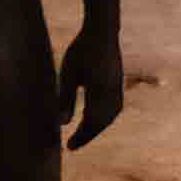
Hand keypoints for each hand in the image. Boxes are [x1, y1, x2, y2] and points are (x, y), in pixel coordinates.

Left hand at [56, 17, 125, 152]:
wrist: (103, 32)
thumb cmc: (82, 50)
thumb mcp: (68, 74)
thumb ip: (66, 98)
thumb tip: (63, 124)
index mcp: (100, 92)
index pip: (91, 122)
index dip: (81, 137)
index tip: (69, 148)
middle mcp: (112, 93)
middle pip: (101, 123)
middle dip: (87, 135)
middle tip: (73, 145)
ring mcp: (118, 89)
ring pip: (109, 117)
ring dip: (96, 128)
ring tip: (83, 134)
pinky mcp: (118, 84)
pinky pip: (113, 108)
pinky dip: (103, 118)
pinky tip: (95, 119)